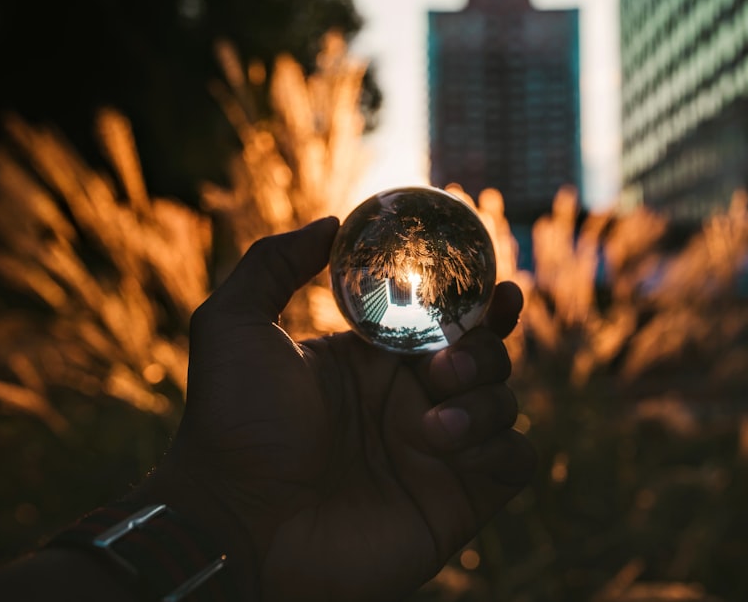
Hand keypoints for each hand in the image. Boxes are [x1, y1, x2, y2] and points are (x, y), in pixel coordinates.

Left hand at [143, 217, 534, 601]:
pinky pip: (516, 460)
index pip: (442, 318)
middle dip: (485, 346)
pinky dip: (503, 445)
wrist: (236, 525)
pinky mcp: (456, 499)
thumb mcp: (233, 327)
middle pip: (485, 354)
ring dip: (485, 400)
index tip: (494, 283)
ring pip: (505, 402)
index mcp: (372, 360)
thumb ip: (272, 265)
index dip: (475, 297)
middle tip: (444, 363)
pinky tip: (450, 448)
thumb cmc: (231, 427)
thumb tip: (331, 223)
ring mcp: (436, 450)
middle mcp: (409, 400)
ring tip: (432, 425)